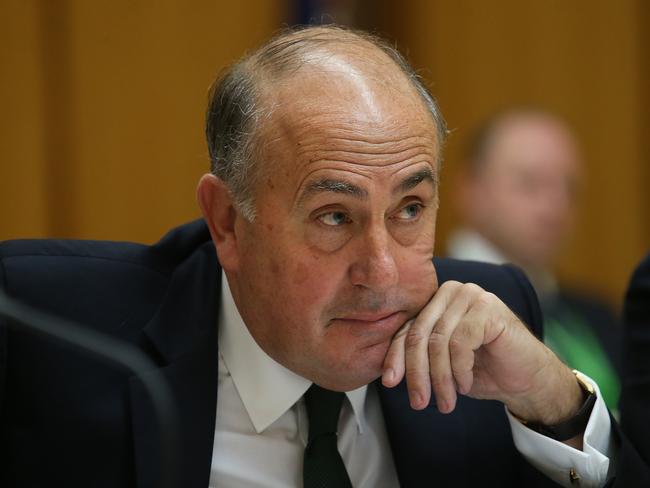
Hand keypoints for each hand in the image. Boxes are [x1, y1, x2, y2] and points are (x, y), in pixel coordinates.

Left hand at [381, 281, 583, 425]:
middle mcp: (451, 292)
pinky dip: (460, 370)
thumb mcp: (442, 364)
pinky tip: (466, 385)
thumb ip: (419, 356)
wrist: (529, 380)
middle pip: (420, 334)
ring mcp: (471, 296)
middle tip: (418, 402)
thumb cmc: (483, 371)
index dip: (396, 357)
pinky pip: (460, 343)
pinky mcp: (488, 307)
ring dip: (439, 378)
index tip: (389, 383)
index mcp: (436, 301)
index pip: (408, 328)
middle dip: (416, 372)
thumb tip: (386, 373)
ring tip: (446, 402)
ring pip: (439, 341)